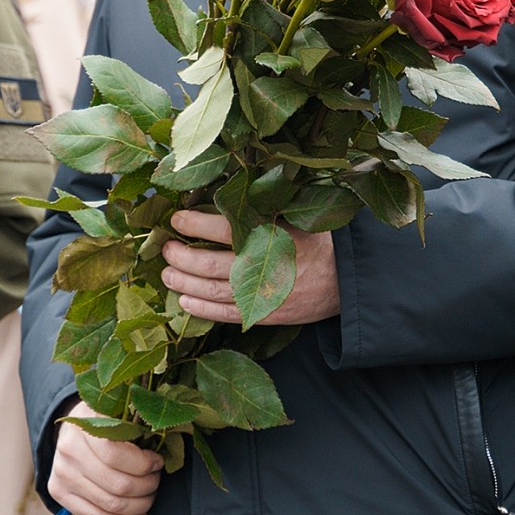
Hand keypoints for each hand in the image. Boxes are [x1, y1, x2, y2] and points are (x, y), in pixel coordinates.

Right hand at [49, 404, 163, 514]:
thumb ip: (136, 428)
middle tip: (156, 480)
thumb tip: (162, 446)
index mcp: (84, 427)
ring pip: (109, 504)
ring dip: (138, 505)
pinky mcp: (59, 493)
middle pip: (117, 484)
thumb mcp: (118, 412)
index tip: (158, 462)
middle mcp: (69, 452)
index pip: (116, 456)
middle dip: (146, 486)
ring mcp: (62, 475)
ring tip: (149, 496)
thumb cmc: (102, 420)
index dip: (143, 464)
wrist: (72, 429)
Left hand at [158, 209, 338, 325]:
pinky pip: (226, 314)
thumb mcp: (296, 215)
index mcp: (273, 235)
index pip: (224, 228)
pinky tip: (185, 301)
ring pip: (212, 290)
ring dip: (184, 282)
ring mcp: (264, 294)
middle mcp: (265, 265)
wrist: (348, 278)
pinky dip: (202, 309)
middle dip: (181, 256)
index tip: (176, 219)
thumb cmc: (320, 241)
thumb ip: (262, 210)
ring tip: (167, 274)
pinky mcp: (266, 315)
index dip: (194, 224)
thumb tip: (221, 199)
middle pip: (210, 263)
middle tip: (166, 249)